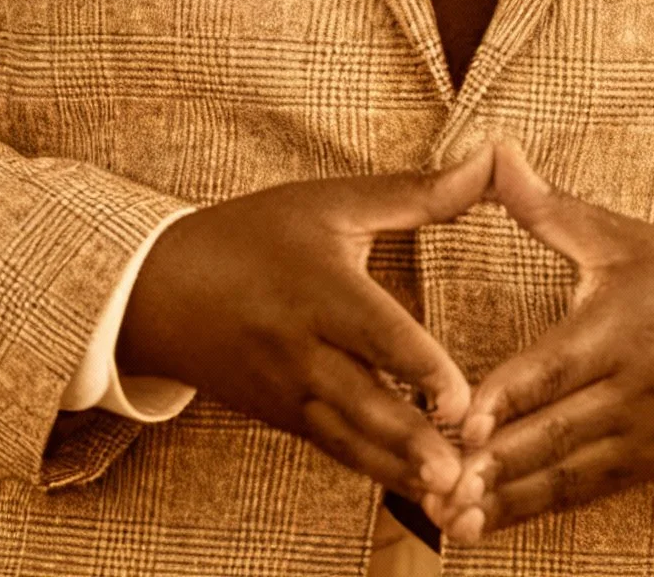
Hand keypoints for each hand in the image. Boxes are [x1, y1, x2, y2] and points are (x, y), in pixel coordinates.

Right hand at [116, 146, 493, 505]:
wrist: (162, 290)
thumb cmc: (256, 234)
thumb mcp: (332, 202)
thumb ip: (419, 192)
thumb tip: (492, 160)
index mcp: (318, 288)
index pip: (374, 332)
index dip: (418, 366)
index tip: (462, 398)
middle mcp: (301, 348)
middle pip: (362, 400)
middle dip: (410, 440)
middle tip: (461, 472)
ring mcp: (289, 392)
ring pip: (349, 438)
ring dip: (398, 468)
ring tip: (448, 493)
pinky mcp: (285, 418)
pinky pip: (333, 448)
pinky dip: (373, 468)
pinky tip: (416, 488)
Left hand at [425, 139, 653, 542]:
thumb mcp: (621, 236)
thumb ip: (548, 207)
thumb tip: (493, 151)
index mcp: (621, 327)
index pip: (558, 368)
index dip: (510, 398)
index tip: (462, 421)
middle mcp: (631, 389)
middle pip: (556, 433)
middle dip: (495, 463)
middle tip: (436, 485)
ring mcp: (642, 435)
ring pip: (567, 475)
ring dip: (509, 500)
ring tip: (452, 521)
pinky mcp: (647, 464)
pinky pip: (586, 493)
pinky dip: (536, 511)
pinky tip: (489, 524)